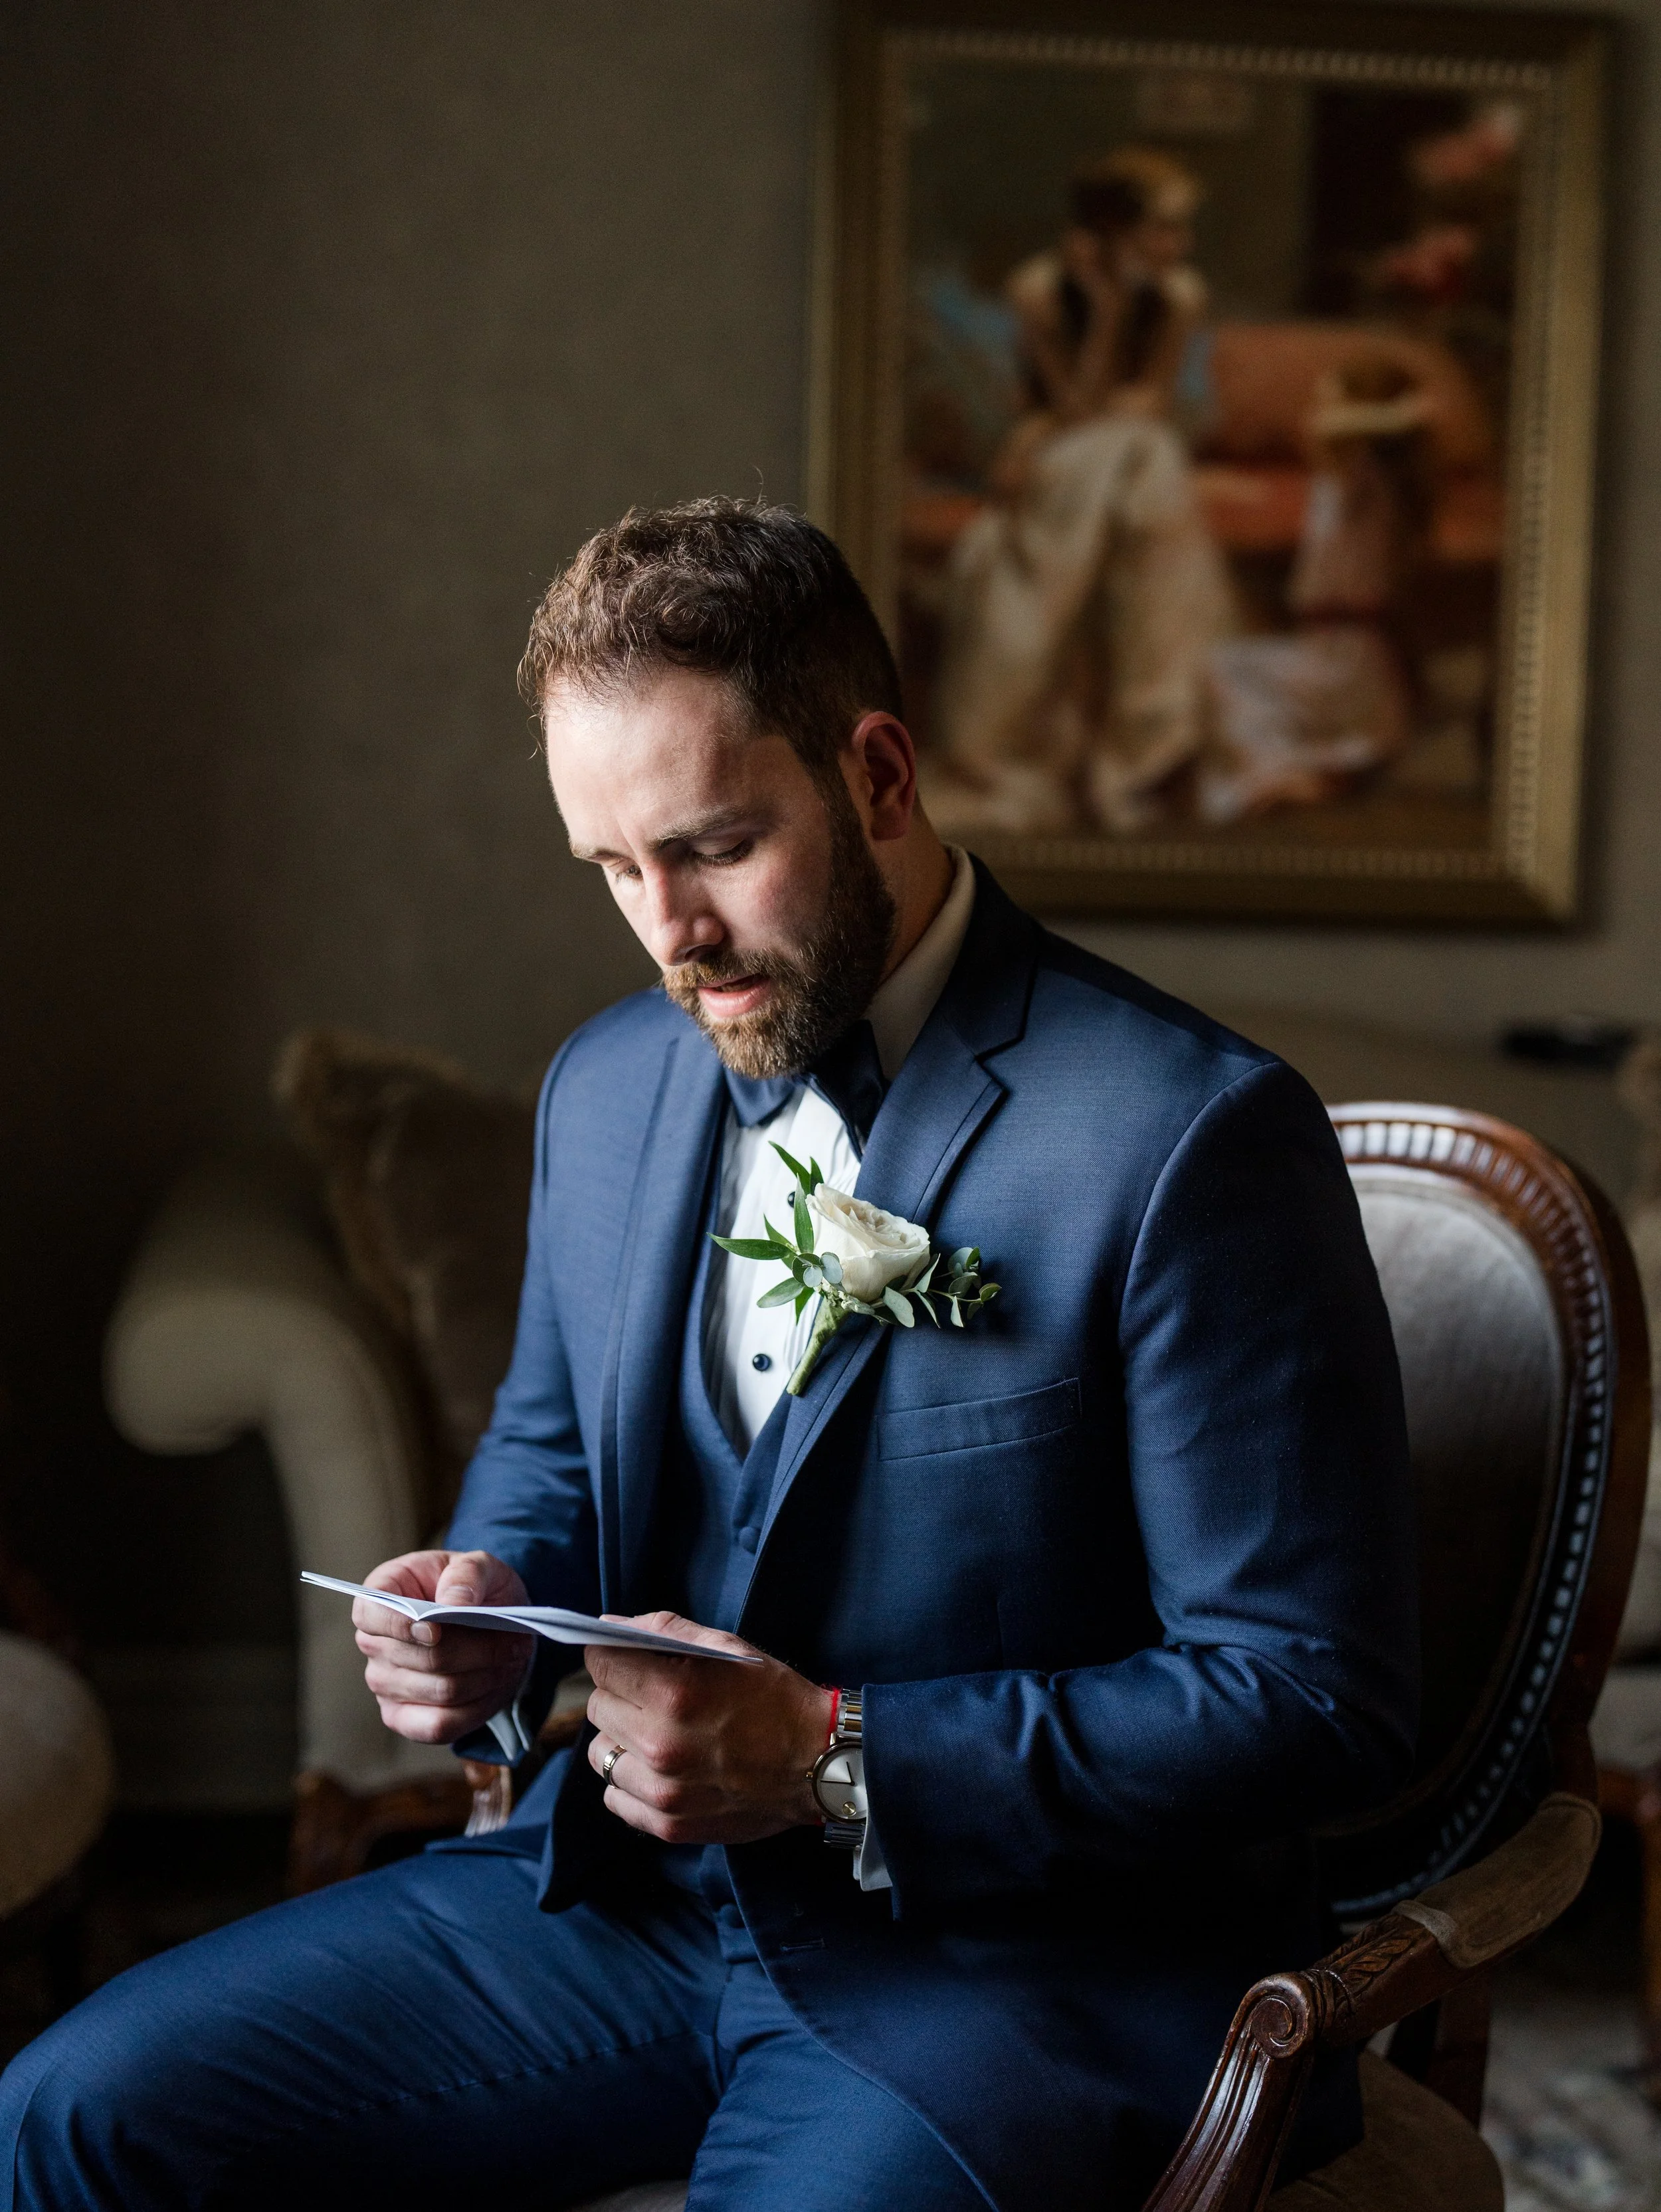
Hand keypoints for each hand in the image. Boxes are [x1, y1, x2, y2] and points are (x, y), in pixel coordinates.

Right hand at [353, 1549, 534, 1744]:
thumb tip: (453, 1603)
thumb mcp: (484, 1565)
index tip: (436, 1626)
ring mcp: (384, 1683)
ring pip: (440, 1691)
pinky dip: (476, 1707)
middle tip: (511, 1638)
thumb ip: (468, 1573)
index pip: (369, 1613)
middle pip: (421, 1657)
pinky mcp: (403, 1718)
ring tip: (509, 1656)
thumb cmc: (478, 1590)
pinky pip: (438, 1725)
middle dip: (475, 1648)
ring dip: (485, 1674)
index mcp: (382, 1593)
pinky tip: (492, 1684)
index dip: (398, 1624)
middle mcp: (374, 1642)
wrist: (493, 1626)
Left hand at [584, 1612, 829, 1846]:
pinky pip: (614, 1796)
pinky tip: (661, 1769)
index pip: (601, 1663)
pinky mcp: (667, 1825)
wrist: (818, 1764)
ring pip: (600, 1753)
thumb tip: (609, 1626)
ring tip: (657, 1735)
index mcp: (676, 1693)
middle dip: (620, 1694)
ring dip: (621, 1739)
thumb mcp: (729, 1648)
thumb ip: (664, 1631)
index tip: (628, 1660)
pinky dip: (630, 1781)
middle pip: (598, 1706)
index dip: (613, 1655)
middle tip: (654, 1697)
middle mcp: (661, 1744)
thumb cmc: (775, 1699)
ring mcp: (662, 1791)